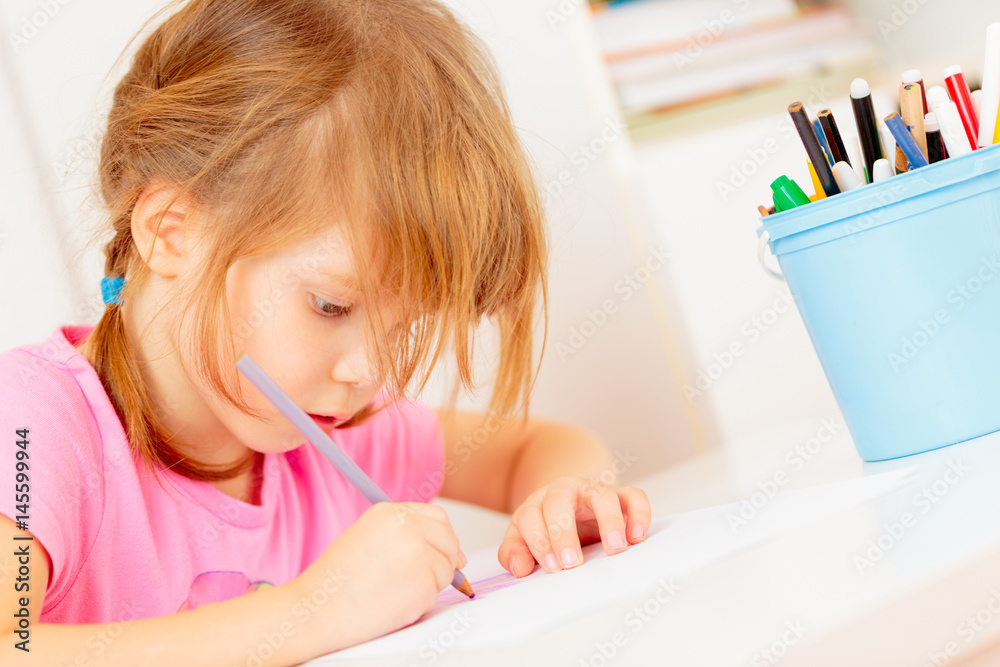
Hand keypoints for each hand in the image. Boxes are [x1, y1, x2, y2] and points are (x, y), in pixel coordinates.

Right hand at [288, 502, 466, 653]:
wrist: (315, 610)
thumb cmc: (336, 583)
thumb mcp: (368, 540)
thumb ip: (406, 537)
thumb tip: (457, 556)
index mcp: (390, 512)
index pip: (436, 516)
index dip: (442, 537)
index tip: (442, 553)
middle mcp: (407, 526)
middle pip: (449, 539)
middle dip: (445, 559)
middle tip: (423, 579)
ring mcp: (418, 552)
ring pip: (446, 569)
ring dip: (429, 584)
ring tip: (392, 592)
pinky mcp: (424, 582)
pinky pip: (435, 594)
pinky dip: (420, 604)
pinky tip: (391, 605)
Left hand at [497, 476, 650, 576]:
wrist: (571, 503)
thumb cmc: (548, 525)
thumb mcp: (524, 537)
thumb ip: (515, 551)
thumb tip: (518, 567)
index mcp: (538, 503)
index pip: (529, 515)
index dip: (537, 540)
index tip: (551, 566)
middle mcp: (564, 491)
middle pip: (559, 502)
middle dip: (564, 533)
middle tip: (572, 563)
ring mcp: (593, 491)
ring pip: (601, 496)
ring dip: (609, 521)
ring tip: (615, 549)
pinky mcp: (621, 495)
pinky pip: (634, 496)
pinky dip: (639, 514)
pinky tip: (637, 537)